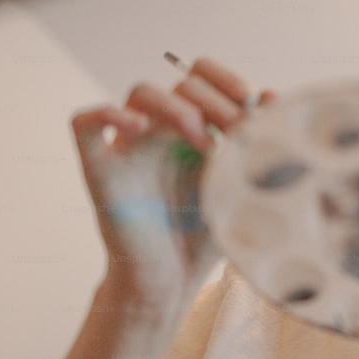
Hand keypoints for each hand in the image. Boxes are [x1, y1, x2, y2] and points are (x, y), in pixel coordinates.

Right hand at [71, 57, 274, 308]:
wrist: (171, 283)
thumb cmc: (206, 237)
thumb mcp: (240, 186)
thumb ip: (256, 145)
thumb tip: (273, 96)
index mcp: (195, 129)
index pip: (203, 76)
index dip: (227, 78)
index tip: (254, 102)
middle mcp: (161, 131)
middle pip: (181, 84)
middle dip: (216, 100)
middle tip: (235, 131)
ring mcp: (130, 147)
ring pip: (141, 92)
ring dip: (178, 107)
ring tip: (202, 141)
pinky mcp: (100, 170)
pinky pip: (84, 123)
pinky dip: (107, 113)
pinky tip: (139, 128)